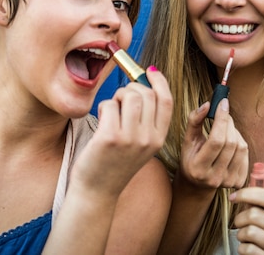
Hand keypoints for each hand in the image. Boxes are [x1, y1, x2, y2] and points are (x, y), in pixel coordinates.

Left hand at [69, 67, 171, 197]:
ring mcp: (130, 139)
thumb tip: (144, 81)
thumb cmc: (114, 162)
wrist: (97, 192)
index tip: (149, 71)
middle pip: (146, 94)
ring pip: (128, 96)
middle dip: (130, 89)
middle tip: (119, 99)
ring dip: (116, 96)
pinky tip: (101, 120)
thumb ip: (146, 119)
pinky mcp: (110, 138)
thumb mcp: (140, 144)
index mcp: (159, 138)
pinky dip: (103, 107)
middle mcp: (148, 139)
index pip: (167, 100)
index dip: (159, 81)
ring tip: (110, 110)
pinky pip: (108, 105)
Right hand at [179, 98, 247, 189]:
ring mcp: (228, 181)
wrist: (197, 184)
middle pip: (230, 143)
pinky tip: (230, 142)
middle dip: (228, 122)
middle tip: (223, 113)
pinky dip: (240, 142)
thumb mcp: (188, 140)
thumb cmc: (191, 158)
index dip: (221, 119)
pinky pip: (246, 154)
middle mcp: (214, 178)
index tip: (223, 103)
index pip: (216, 140)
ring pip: (241, 147)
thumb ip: (194, 121)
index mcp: (198, 168)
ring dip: (234, 132)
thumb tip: (207, 105)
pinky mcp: (238, 181)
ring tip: (225, 129)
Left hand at [230, 188, 263, 253]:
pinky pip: (248, 249)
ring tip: (246, 239)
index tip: (233, 196)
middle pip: (254, 214)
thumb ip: (260, 208)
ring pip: (250, 232)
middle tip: (240, 225)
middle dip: (240, 219)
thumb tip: (243, 193)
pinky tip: (249, 250)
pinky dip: (242, 249)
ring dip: (241, 235)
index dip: (248, 194)